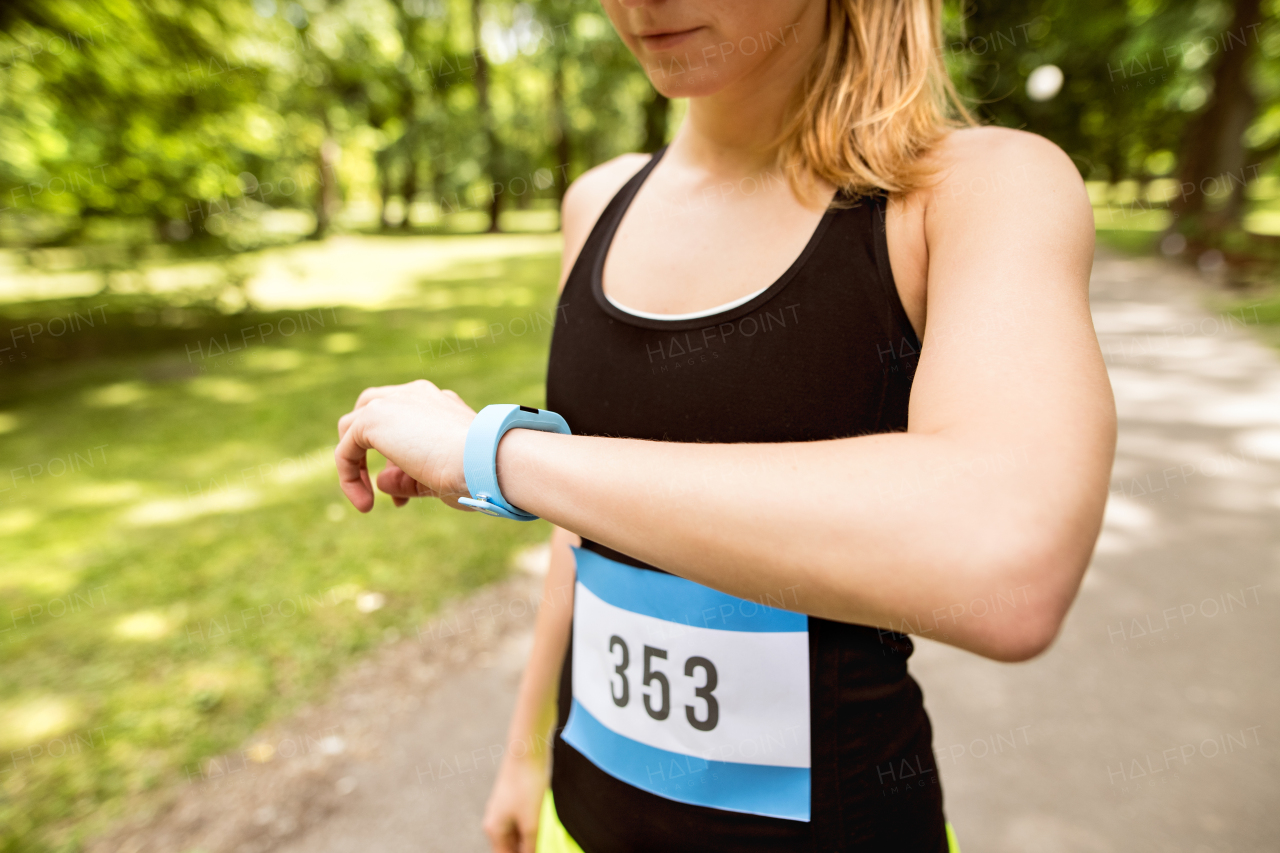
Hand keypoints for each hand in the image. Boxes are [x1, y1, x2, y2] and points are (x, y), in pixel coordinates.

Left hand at [335, 379, 475, 511]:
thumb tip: (380, 481)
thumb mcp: (436, 477)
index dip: (396, 463)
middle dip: (371, 450)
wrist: (486, 461)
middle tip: (384, 488)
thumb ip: (405, 477)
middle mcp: (416, 395)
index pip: (403, 424)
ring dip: (355, 464)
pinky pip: (345, 448)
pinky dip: (349, 477)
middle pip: (372, 413)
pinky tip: (366, 504)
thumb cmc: (475, 472)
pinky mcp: (374, 416)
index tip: (405, 498)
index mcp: (437, 403)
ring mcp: (394, 401)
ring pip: (354, 427)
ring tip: (366, 501)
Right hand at [482, 752, 547, 852]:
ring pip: (516, 835)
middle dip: (526, 849)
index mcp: (494, 830)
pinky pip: (520, 822)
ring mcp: (503, 810)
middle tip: (543, 845)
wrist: (526, 751)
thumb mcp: (532, 822)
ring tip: (545, 840)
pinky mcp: (512, 800)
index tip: (538, 851)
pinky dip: (530, 828)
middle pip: (510, 847)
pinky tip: (544, 827)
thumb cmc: (526, 785)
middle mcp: (494, 821)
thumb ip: (530, 847)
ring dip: (529, 840)